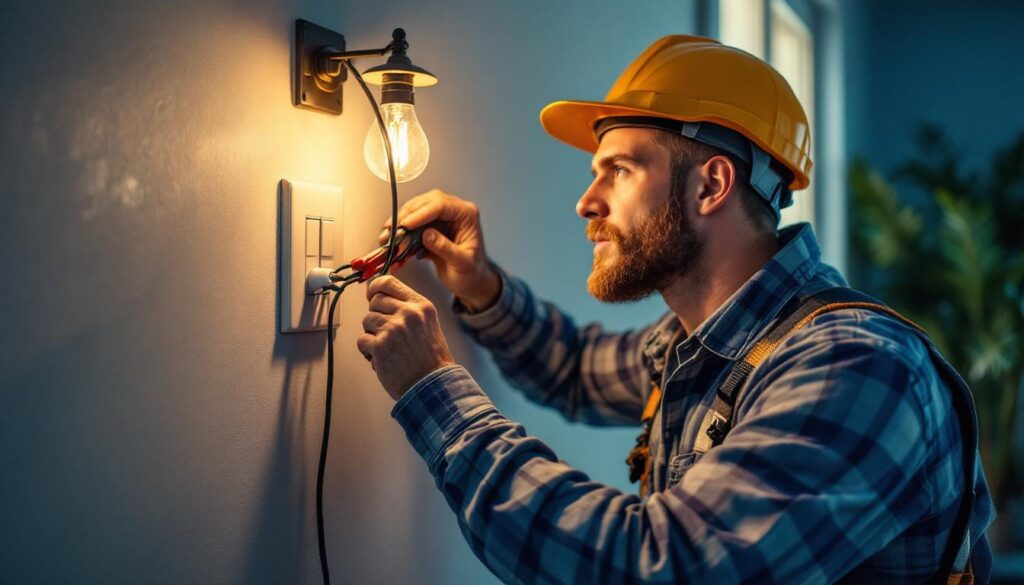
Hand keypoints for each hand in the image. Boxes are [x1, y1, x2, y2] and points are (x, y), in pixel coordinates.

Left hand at [357, 275, 455, 400]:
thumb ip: (407, 309)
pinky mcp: (380, 346)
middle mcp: (407, 313)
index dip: (375, 287)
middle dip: (376, 316)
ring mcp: (392, 329)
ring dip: (373, 334)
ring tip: (388, 348)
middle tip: (386, 332)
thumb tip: (379, 297)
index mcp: (420, 305)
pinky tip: (383, 358)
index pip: (389, 282)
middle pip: (375, 301)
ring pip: (367, 320)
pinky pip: (362, 340)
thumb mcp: (427, 324)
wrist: (432, 386)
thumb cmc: (431, 360)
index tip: (371, 294)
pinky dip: (368, 351)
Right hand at [379, 189, 500, 311]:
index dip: (421, 213)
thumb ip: (445, 248)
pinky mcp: (430, 230)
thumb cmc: (472, 273)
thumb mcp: (462, 263)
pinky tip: (393, 251)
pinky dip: (401, 240)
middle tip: (391, 231)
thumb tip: (427, 235)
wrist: (471, 282)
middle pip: (424, 204)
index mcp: (466, 214)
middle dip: (405, 217)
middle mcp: (453, 212)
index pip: (440, 205)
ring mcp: (440, 220)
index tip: (406, 225)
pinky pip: (412, 229)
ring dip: (399, 228)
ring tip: (386, 240)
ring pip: (414, 215)